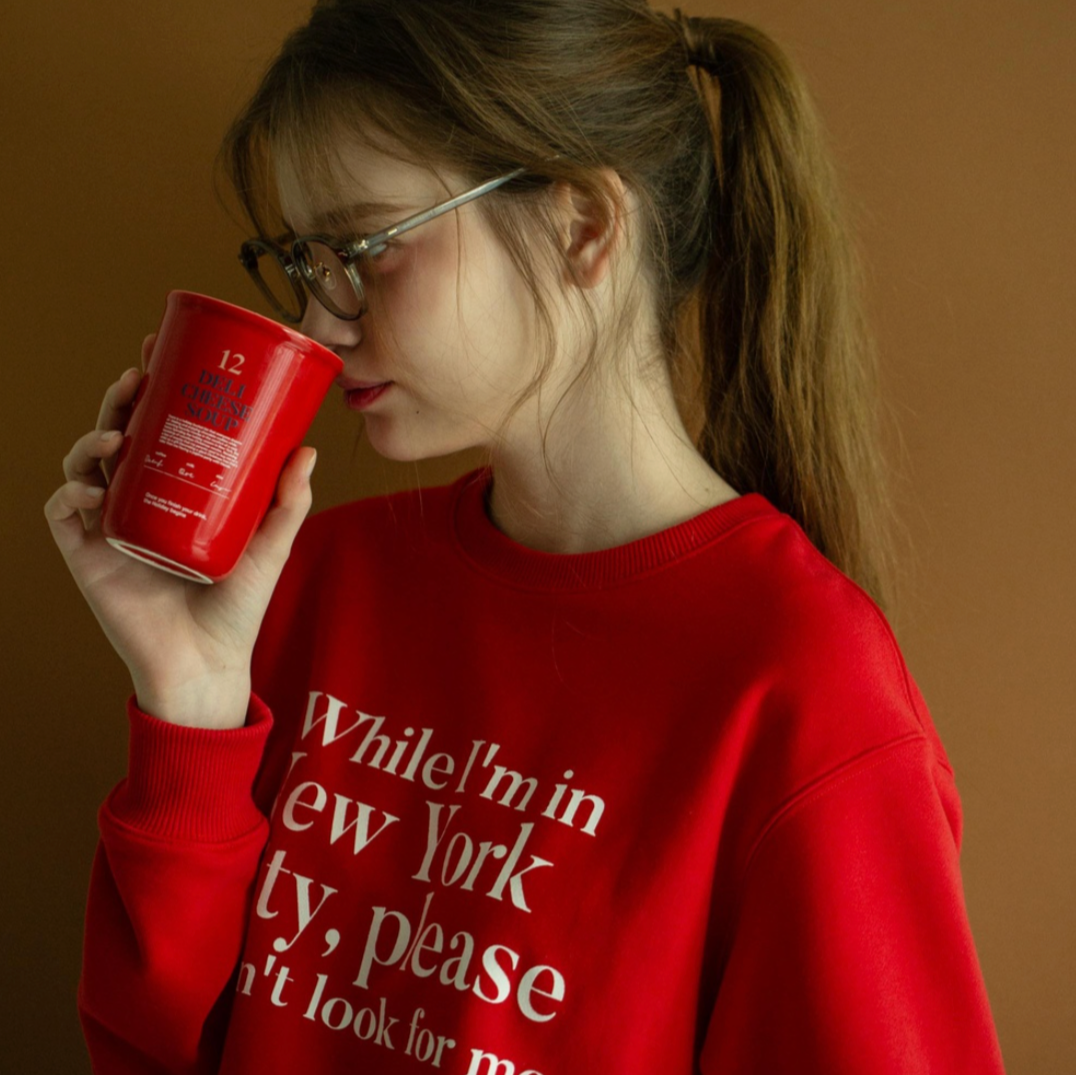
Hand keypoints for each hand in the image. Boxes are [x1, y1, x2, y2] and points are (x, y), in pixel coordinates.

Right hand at [44, 332, 316, 728]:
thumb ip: (287, 501)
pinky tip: (92, 487)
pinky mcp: (88, 556)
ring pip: (85, 464)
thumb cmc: (239, 606)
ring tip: (117, 432)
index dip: (153, 388)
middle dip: (121, 399)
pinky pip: (63, 515)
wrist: (208, 663)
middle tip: (138, 374)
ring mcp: (110, 526)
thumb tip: (306, 449)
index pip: (159, 428)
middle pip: (119, 435)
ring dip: (93, 438)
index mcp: (177, 491)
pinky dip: (70, 493)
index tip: (159, 350)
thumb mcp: (270, 545)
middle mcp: (140, 501)